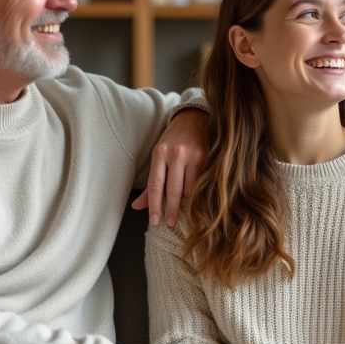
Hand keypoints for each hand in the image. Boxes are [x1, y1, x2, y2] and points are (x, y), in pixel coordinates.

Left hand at [132, 109, 208, 226]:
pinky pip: (202, 181)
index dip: (154, 205)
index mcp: (160, 153)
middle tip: (170, 224)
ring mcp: (193, 154)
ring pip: (190, 186)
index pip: (156, 185)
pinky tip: (197, 203)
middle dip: (172, 209)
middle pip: (173, 188)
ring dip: (187, 204)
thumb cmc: (172, 141)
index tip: (155, 221)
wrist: (192, 119)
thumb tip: (137, 206)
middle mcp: (176, 153)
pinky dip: (199, 193)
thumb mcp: (158, 157)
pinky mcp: (207, 156)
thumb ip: (150, 184)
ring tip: (184, 216)